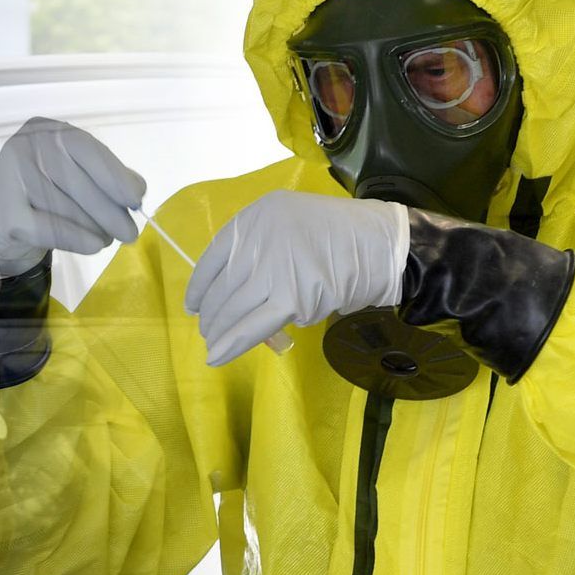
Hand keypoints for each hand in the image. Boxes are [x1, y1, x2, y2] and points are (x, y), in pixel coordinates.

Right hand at [0, 117, 146, 277]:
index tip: (136, 199)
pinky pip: (49, 228)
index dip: (114, 175)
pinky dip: (75, 238)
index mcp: (46, 131)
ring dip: (94, 228)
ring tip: (106, 238)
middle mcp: (25, 147)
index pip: (86, 150)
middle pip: (77, 183)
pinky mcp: (5, 213)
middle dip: (109, 211)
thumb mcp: (72, 172)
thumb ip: (104, 175)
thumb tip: (136, 189)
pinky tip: (93, 246)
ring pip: (66, 208)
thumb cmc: (41, 189)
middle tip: (129, 233)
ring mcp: (11, 178)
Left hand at [184, 190, 408, 365]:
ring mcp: (275, 269)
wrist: (381, 247)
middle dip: (211, 313)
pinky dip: (232, 344)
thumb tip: (231, 292)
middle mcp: (260, 239)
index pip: (214, 256)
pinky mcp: (291, 298)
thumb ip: (260, 250)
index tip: (192, 304)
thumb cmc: (338, 238)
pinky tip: (217, 356)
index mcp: (256, 217)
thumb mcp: (289, 224)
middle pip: (223, 285)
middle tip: (208, 328)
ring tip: (213, 343)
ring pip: (234, 307)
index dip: (199, 285)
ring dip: (219, 330)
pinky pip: (252, 326)